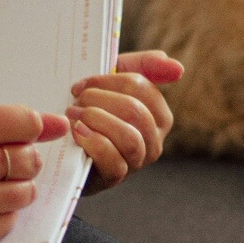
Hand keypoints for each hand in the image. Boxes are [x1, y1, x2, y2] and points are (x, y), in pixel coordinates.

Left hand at [67, 51, 183, 194]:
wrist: (65, 143)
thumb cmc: (95, 106)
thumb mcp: (116, 78)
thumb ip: (146, 65)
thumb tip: (178, 68)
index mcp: (159, 114)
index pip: (142, 88)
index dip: (107, 82)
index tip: (82, 85)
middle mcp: (155, 140)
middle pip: (135, 111)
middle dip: (99, 101)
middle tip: (75, 102)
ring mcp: (137, 161)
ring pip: (130, 138)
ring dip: (96, 121)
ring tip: (74, 116)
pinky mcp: (117, 177)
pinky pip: (114, 161)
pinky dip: (93, 143)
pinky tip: (78, 133)